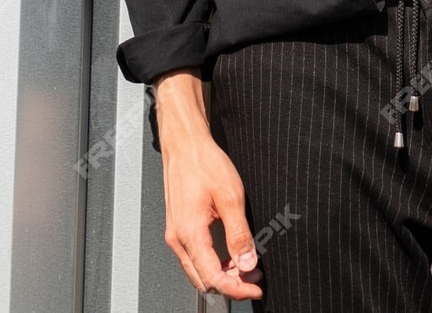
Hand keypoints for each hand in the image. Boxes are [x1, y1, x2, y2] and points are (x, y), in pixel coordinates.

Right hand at [157, 73, 262, 300]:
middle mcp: (178, 238)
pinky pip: (194, 257)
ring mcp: (176, 234)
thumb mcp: (230, 197)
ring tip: (247, 267)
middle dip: (231, 284)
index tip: (255, 288)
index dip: (236, 289)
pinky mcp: (178, 228)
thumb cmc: (203, 163)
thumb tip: (247, 263)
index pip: (213, 277)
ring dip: (222, 274)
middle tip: (254, 279)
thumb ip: (239, 233)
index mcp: (189, 233)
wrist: (184, 144)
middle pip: (203, 280)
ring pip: (198, 270)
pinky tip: (231, 256)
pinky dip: (213, 263)